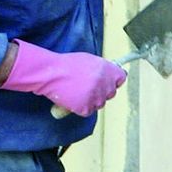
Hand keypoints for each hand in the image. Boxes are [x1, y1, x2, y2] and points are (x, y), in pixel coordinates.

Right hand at [0, 40, 126, 115]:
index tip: (107, 81)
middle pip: (110, 93)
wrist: (50, 73)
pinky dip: (79, 107)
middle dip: (101, 91)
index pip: (120, 78)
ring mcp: (96, 97)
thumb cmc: (66, 65)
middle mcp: (105, 84)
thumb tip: (109, 74)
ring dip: (90, 100)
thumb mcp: (89, 60)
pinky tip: (71, 99)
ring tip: (76, 92)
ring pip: (99, 104)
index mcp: (107, 70)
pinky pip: (87, 111)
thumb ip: (102, 68)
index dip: (113, 80)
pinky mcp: (86, 108)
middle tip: (86, 87)